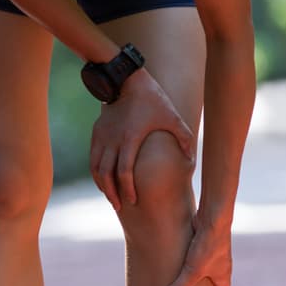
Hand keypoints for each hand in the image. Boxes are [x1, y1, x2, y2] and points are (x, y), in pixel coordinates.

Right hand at [89, 70, 195, 210]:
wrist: (125, 79)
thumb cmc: (152, 98)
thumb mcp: (172, 116)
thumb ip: (185, 138)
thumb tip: (192, 159)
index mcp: (130, 138)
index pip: (124, 171)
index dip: (127, 188)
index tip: (133, 200)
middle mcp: (113, 140)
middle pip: (106, 174)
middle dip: (112, 193)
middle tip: (119, 206)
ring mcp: (102, 136)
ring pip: (96, 168)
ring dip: (102, 185)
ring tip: (110, 196)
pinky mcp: (97, 132)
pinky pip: (93, 157)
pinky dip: (96, 172)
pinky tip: (103, 180)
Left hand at [161, 212, 232, 285]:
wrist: (214, 217)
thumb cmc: (207, 247)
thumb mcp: (191, 272)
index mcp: (223, 274)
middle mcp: (222, 262)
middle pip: (213, 278)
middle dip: (201, 285)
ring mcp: (214, 249)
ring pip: (205, 264)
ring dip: (194, 268)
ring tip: (179, 274)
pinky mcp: (205, 238)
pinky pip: (198, 250)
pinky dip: (189, 254)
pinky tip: (176, 254)